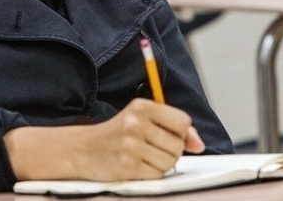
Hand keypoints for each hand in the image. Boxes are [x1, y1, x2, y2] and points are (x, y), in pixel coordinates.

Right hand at [5, 99, 205, 181]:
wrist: (83, 149)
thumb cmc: (118, 134)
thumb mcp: (143, 120)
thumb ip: (174, 128)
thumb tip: (198, 144)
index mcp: (142, 106)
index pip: (182, 121)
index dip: (182, 133)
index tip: (170, 135)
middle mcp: (136, 123)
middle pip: (178, 145)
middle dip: (172, 150)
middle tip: (154, 148)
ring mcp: (131, 145)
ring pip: (170, 161)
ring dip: (163, 164)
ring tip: (145, 157)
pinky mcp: (127, 166)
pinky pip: (157, 174)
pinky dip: (152, 173)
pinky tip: (138, 165)